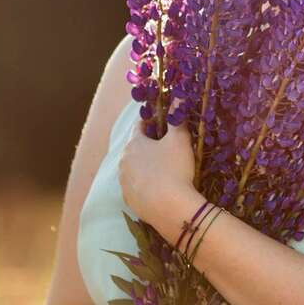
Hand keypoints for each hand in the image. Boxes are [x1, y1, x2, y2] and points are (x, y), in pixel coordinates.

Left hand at [118, 118, 200, 233]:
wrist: (171, 208)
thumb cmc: (175, 169)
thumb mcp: (180, 140)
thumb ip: (177, 118)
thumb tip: (178, 96)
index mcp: (133, 144)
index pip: (139, 126)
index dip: (152, 122)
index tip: (164, 123)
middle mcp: (122, 162)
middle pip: (135, 148)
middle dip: (148, 146)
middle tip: (167, 147)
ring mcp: (123, 183)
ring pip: (134, 169)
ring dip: (145, 167)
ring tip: (164, 170)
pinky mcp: (129, 201)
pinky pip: (136, 187)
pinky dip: (145, 185)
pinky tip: (160, 188)